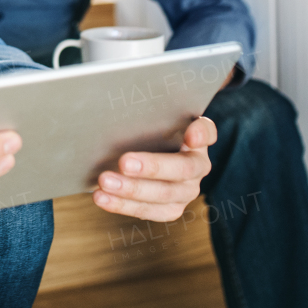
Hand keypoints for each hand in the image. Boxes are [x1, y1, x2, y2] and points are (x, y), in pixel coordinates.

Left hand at [91, 115, 215, 221]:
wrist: (150, 153)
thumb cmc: (151, 130)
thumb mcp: (155, 117)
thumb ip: (153, 110)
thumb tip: (135, 96)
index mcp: (197, 139)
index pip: (206, 132)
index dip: (200, 134)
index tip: (190, 136)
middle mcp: (197, 166)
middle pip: (182, 169)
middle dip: (152, 167)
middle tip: (124, 162)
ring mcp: (185, 191)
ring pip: (163, 195)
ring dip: (131, 190)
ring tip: (105, 182)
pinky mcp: (170, 209)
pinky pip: (147, 211)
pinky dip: (121, 205)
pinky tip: (101, 197)